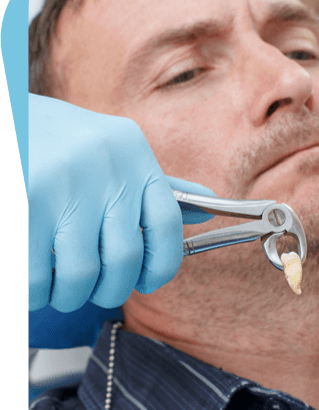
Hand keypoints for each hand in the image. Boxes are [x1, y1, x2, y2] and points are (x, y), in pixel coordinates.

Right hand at [28, 94, 215, 312]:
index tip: (147, 281)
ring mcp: (62, 182)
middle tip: (88, 290)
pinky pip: (35, 277)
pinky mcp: (26, 199)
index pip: (168, 222)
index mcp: (132, 153)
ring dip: (65, 296)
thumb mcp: (111, 152)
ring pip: (80, 275)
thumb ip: (154, 185)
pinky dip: (33, 292)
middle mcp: (105, 165)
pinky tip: (31, 280)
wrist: (4, 113)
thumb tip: (207, 207)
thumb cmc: (56, 142)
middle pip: (124, 259)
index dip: (163, 264)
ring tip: (54, 285)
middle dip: (107, 290)